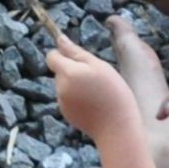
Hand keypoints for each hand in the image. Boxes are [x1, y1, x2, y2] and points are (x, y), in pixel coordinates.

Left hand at [46, 27, 141, 146]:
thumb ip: (76, 52)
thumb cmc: (113, 93)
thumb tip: (59, 39)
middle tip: (95, 77)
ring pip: (64, 85)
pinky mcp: (67, 114)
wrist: (117, 128)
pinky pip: (68, 99)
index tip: (78, 58)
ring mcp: (62, 102)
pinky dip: (77, 98)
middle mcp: (60, 87)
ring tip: (96, 92)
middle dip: (72, 70)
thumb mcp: (99, 66)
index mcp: (67, 73)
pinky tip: (93, 104)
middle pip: (60, 71)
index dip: (62, 54)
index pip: (51, 56)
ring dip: (75, 84)